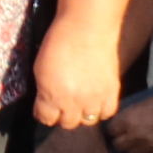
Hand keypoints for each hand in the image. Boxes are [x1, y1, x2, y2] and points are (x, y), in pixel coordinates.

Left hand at [30, 19, 125, 133]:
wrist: (87, 29)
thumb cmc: (58, 43)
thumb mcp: (40, 69)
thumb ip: (44, 90)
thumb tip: (46, 101)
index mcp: (51, 95)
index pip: (45, 118)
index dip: (44, 114)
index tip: (45, 110)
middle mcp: (72, 102)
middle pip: (67, 123)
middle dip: (63, 116)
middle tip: (63, 106)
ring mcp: (94, 99)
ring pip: (87, 121)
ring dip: (82, 114)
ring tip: (80, 104)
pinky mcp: (112, 92)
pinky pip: (107, 112)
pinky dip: (101, 110)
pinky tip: (96, 102)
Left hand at [102, 81, 152, 152]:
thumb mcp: (142, 104)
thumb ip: (129, 115)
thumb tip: (118, 122)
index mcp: (128, 120)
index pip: (110, 131)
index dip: (115, 129)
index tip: (120, 129)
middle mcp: (135, 135)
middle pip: (118, 146)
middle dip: (122, 141)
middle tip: (129, 137)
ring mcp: (149, 146)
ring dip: (136, 149)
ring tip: (143, 143)